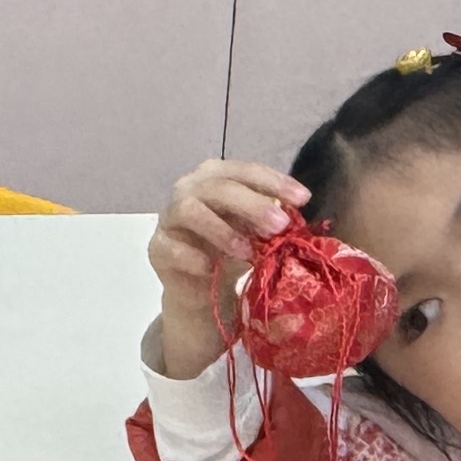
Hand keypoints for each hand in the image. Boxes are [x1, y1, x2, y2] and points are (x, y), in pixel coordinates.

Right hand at [148, 159, 307, 380]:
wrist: (201, 289)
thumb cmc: (230, 250)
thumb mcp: (255, 230)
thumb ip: (269, 217)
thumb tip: (294, 213)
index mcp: (214, 177)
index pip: (245, 171)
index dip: (274, 182)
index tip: (303, 199)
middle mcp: (188, 190)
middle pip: (218, 187)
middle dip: (252, 205)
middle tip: (280, 225)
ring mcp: (169, 218)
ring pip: (191, 211)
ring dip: (222, 230)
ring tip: (247, 252)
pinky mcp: (157, 248)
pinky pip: (173, 248)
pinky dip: (194, 257)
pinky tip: (212, 269)